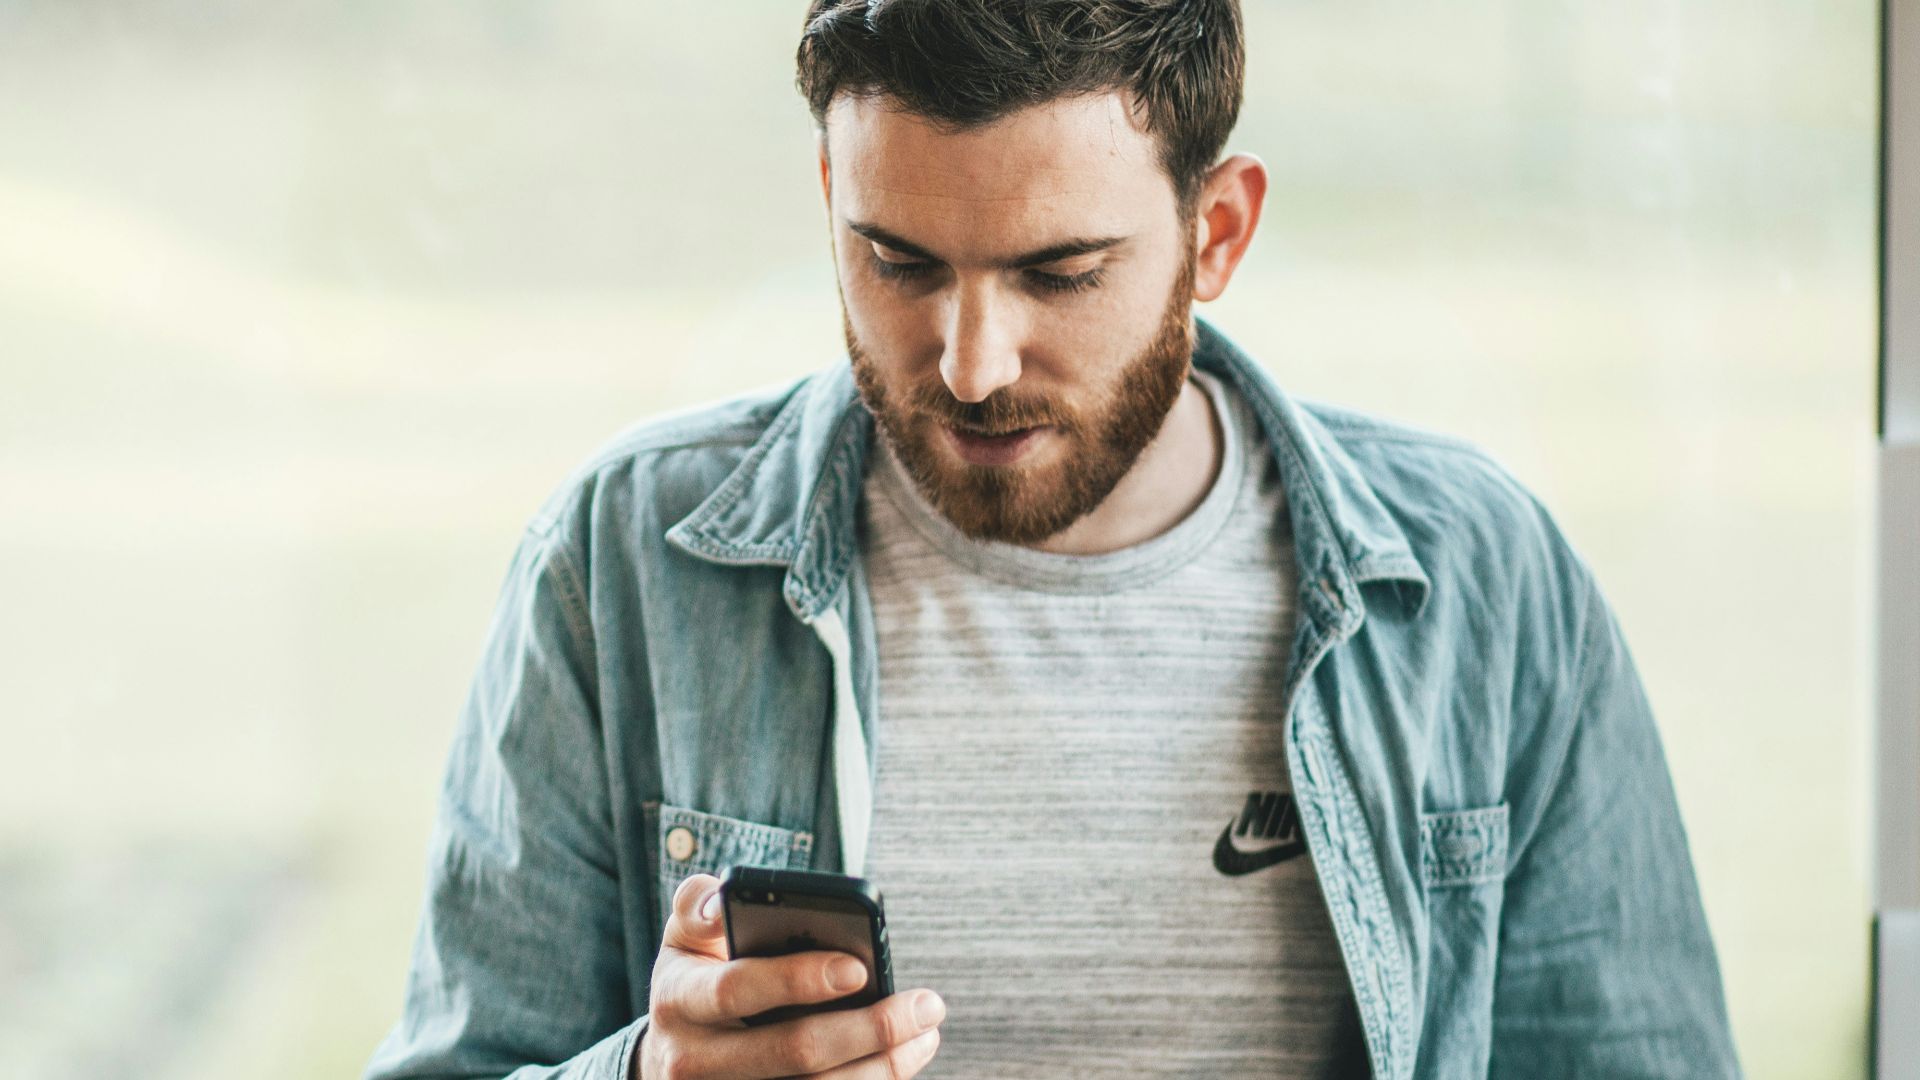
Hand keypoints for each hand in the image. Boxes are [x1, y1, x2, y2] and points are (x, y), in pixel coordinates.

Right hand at [632, 873, 944, 1079]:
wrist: (675, 1053)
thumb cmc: (699, 975)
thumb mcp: (685, 936)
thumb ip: (698, 906)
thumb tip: (718, 901)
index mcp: (679, 999)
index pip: (737, 988)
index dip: (797, 978)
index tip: (858, 966)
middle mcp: (693, 1060)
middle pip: (792, 1051)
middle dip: (869, 1028)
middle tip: (927, 1005)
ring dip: (882, 1067)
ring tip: (926, 1033)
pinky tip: (902, 1061)